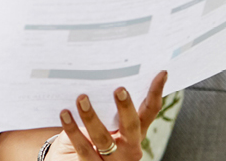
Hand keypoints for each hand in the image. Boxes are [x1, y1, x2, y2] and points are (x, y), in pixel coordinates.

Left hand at [46, 70, 167, 160]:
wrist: (71, 159)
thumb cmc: (88, 135)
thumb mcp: (102, 122)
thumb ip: (105, 107)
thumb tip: (98, 77)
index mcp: (136, 132)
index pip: (150, 111)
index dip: (156, 93)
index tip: (160, 73)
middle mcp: (129, 147)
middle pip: (132, 126)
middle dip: (126, 107)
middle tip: (119, 89)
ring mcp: (113, 160)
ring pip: (104, 138)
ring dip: (92, 116)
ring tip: (82, 98)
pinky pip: (83, 148)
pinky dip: (72, 129)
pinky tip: (65, 114)